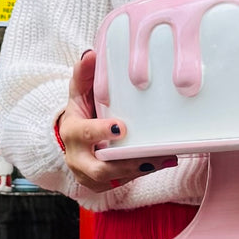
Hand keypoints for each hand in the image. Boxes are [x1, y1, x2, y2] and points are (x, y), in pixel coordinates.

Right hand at [55, 51, 176, 192]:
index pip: (84, 134)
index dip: (101, 133)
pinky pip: (125, 182)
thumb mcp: (79, 94)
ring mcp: (90, 176)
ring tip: (166, 157)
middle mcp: (78, 159)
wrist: (73, 142)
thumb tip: (91, 54)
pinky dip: (144, 171)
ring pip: (116, 178)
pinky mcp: (103, 185)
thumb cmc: (81, 114)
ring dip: (141, 168)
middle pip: (100, 168)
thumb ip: (84, 75)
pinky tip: (165, 160)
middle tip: (151, 155)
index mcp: (73, 133)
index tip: (121, 128)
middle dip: (126, 163)